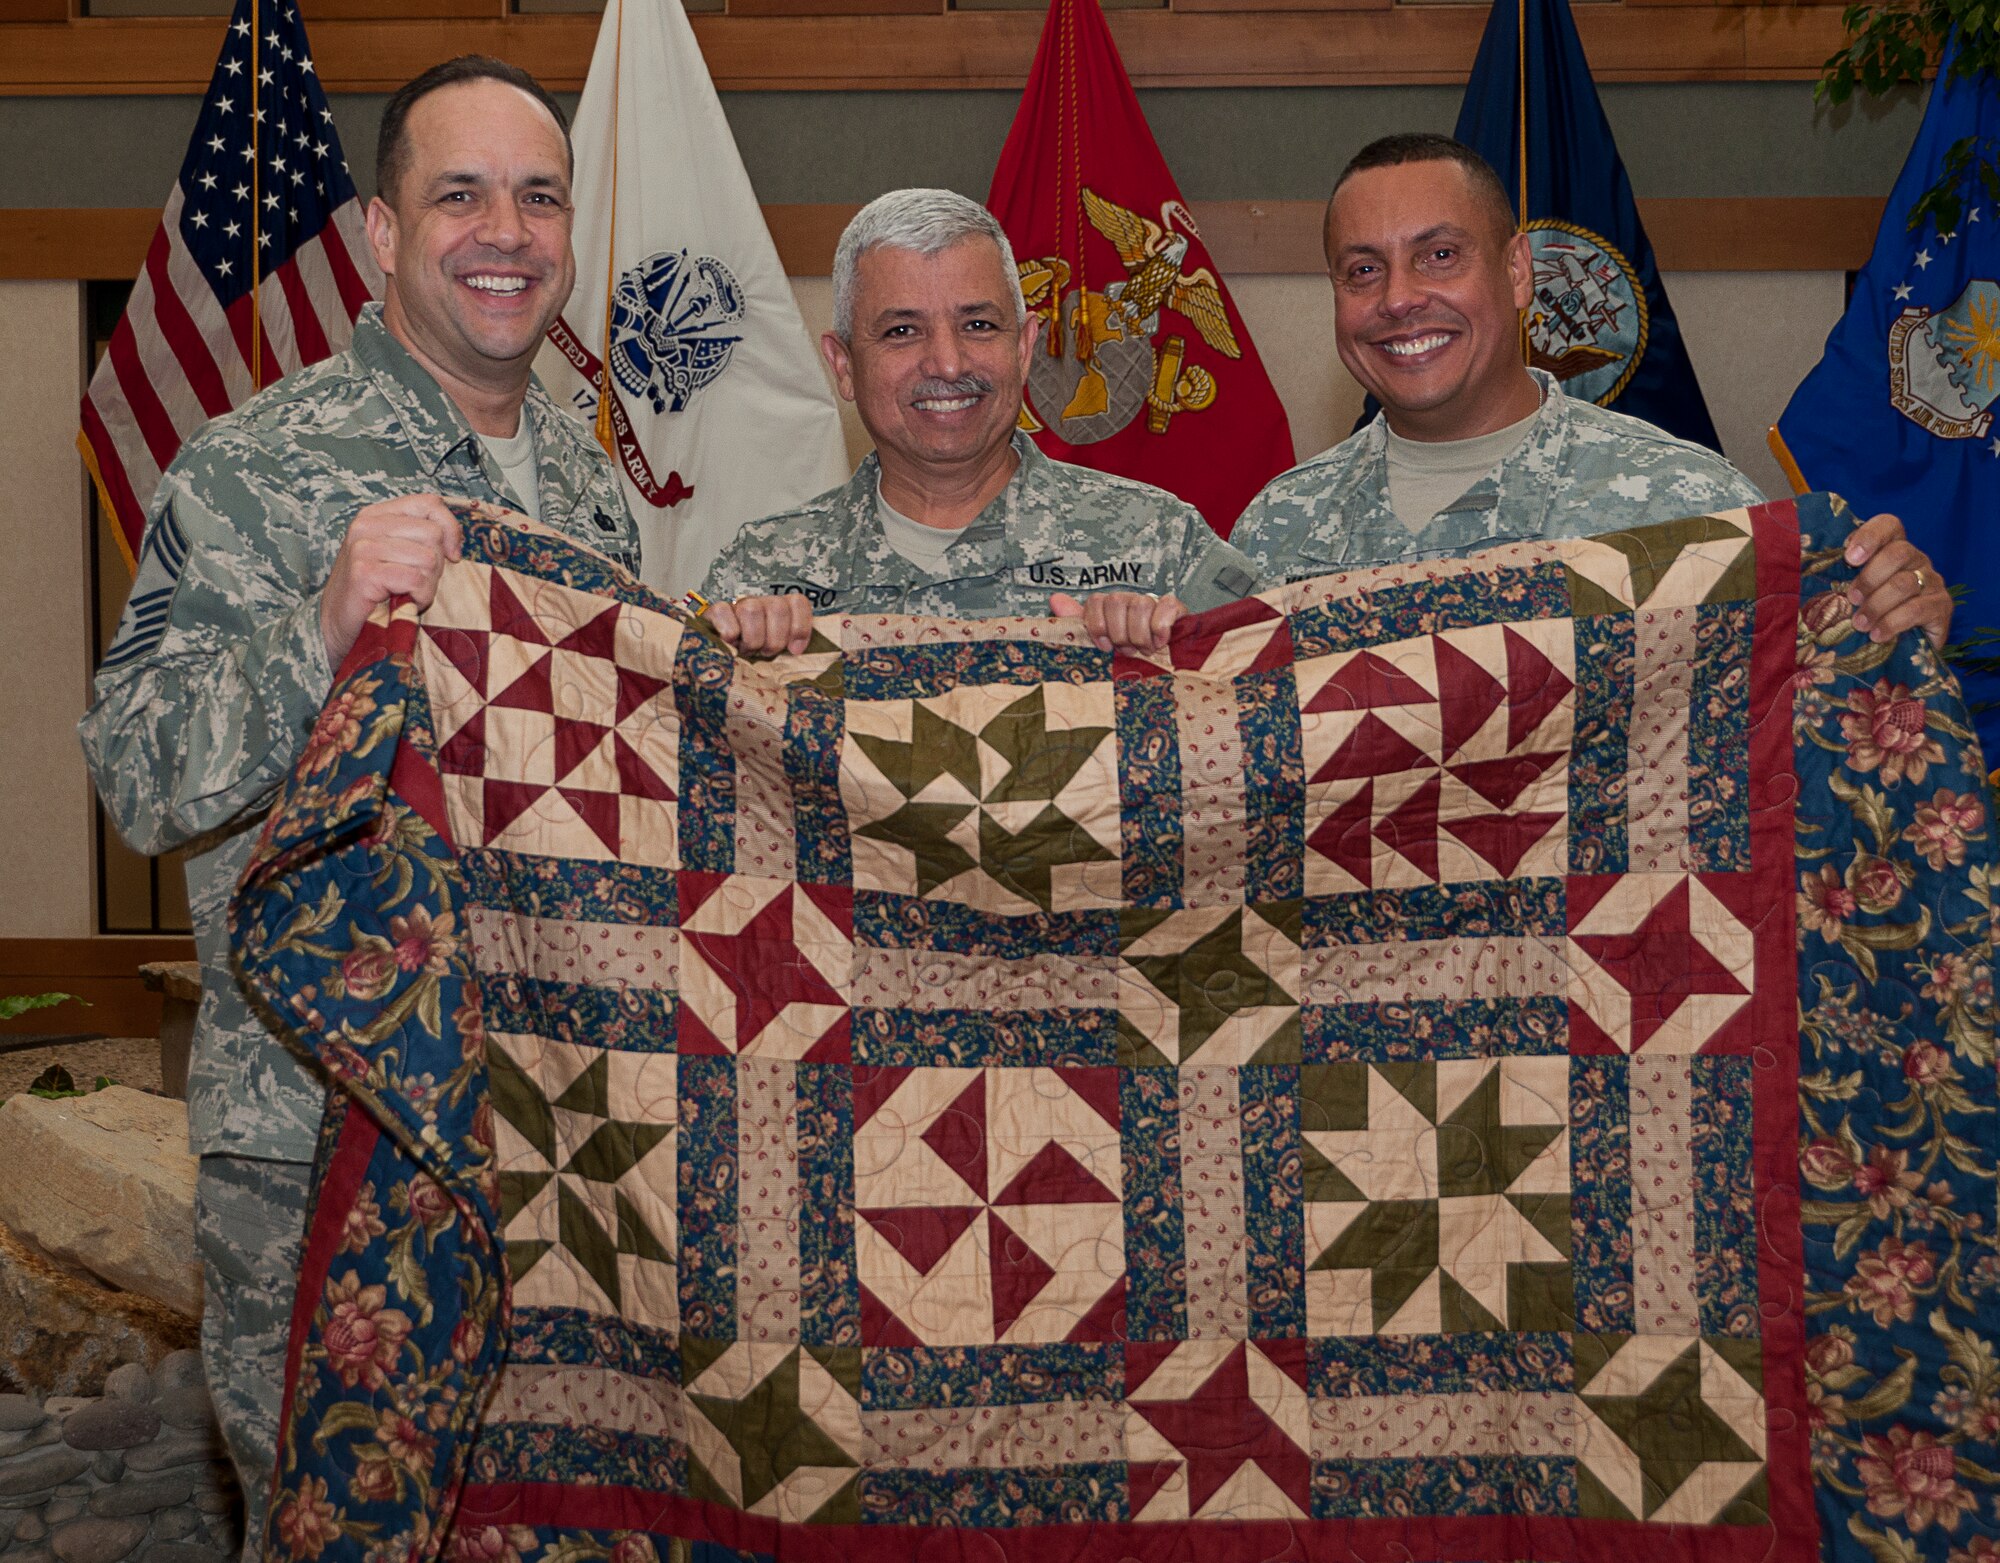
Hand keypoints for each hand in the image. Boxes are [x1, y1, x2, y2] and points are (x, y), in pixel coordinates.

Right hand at [320, 494, 461, 665]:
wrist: (337, 625)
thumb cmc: (375, 592)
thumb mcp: (398, 555)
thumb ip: (422, 538)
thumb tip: (456, 542)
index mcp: (376, 514)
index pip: (430, 504)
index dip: (450, 530)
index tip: (451, 554)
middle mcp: (366, 525)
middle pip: (433, 534)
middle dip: (436, 565)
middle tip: (416, 582)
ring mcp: (363, 547)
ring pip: (428, 559)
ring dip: (427, 584)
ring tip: (406, 593)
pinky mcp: (364, 572)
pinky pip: (416, 580)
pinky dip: (419, 597)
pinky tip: (403, 602)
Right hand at [707, 594, 813, 656]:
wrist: (719, 662)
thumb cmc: (752, 660)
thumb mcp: (777, 657)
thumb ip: (791, 652)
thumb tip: (799, 653)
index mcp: (779, 611)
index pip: (798, 602)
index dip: (800, 627)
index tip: (795, 650)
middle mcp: (760, 604)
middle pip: (778, 607)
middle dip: (774, 639)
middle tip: (765, 653)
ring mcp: (738, 606)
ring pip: (752, 610)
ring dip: (752, 639)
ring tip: (747, 651)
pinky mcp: (715, 612)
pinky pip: (723, 612)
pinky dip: (729, 631)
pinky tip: (730, 643)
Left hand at [1049, 590, 1183, 653]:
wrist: (1166, 663)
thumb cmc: (1130, 653)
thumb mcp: (1101, 643)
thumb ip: (1079, 622)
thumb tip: (1055, 600)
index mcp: (1110, 607)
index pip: (1096, 601)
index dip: (1098, 626)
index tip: (1105, 646)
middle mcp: (1129, 600)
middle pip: (1116, 602)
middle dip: (1120, 634)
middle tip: (1128, 650)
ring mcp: (1152, 601)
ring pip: (1140, 606)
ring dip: (1140, 636)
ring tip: (1145, 650)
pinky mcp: (1174, 606)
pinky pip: (1165, 606)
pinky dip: (1160, 628)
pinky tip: (1160, 642)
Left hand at [1845, 513, 1952, 647]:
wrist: (1904, 647)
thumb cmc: (1869, 613)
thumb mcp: (1851, 591)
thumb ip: (1837, 576)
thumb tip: (1799, 569)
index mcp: (1893, 548)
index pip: (1889, 525)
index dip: (1870, 536)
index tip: (1849, 558)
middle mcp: (1916, 560)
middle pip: (1898, 554)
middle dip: (1869, 578)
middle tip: (1852, 599)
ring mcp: (1931, 581)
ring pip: (1904, 584)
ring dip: (1877, 605)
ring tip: (1860, 624)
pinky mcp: (1942, 606)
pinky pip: (1918, 609)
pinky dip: (1893, 623)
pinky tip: (1878, 635)